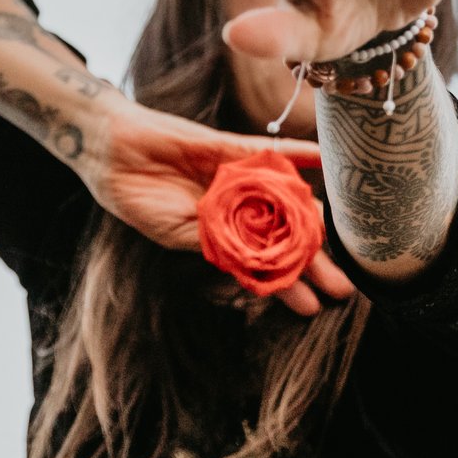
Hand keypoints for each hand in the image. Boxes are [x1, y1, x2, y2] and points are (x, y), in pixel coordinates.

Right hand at [86, 98, 355, 315]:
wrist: (114, 153)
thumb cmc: (138, 198)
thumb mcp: (177, 232)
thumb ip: (215, 241)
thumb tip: (254, 264)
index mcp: (224, 235)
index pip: (264, 264)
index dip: (288, 285)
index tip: (313, 307)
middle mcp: (239, 209)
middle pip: (285, 236)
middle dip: (313, 263)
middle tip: (342, 289)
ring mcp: (240, 180)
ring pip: (287, 201)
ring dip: (315, 218)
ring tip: (343, 238)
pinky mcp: (233, 150)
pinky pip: (273, 153)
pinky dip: (299, 154)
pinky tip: (326, 160)